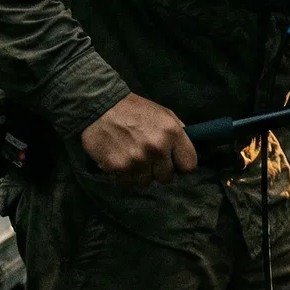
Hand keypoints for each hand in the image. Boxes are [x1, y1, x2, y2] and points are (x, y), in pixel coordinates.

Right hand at [81, 93, 197, 186]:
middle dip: (158, 171)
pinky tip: (120, 163)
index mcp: (172, 132)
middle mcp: (157, 148)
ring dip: (140, 175)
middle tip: (148, 159)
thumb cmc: (134, 109)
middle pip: (167, 178)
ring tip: (131, 159)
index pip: (189, 165)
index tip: (173, 163)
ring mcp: (137, 159)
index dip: (180, 165)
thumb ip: (177, 132)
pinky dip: (123, 177)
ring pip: (146, 183)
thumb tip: (185, 151)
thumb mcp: (163, 113)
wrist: (100, 106)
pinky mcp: (118, 167)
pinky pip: (127, 184)